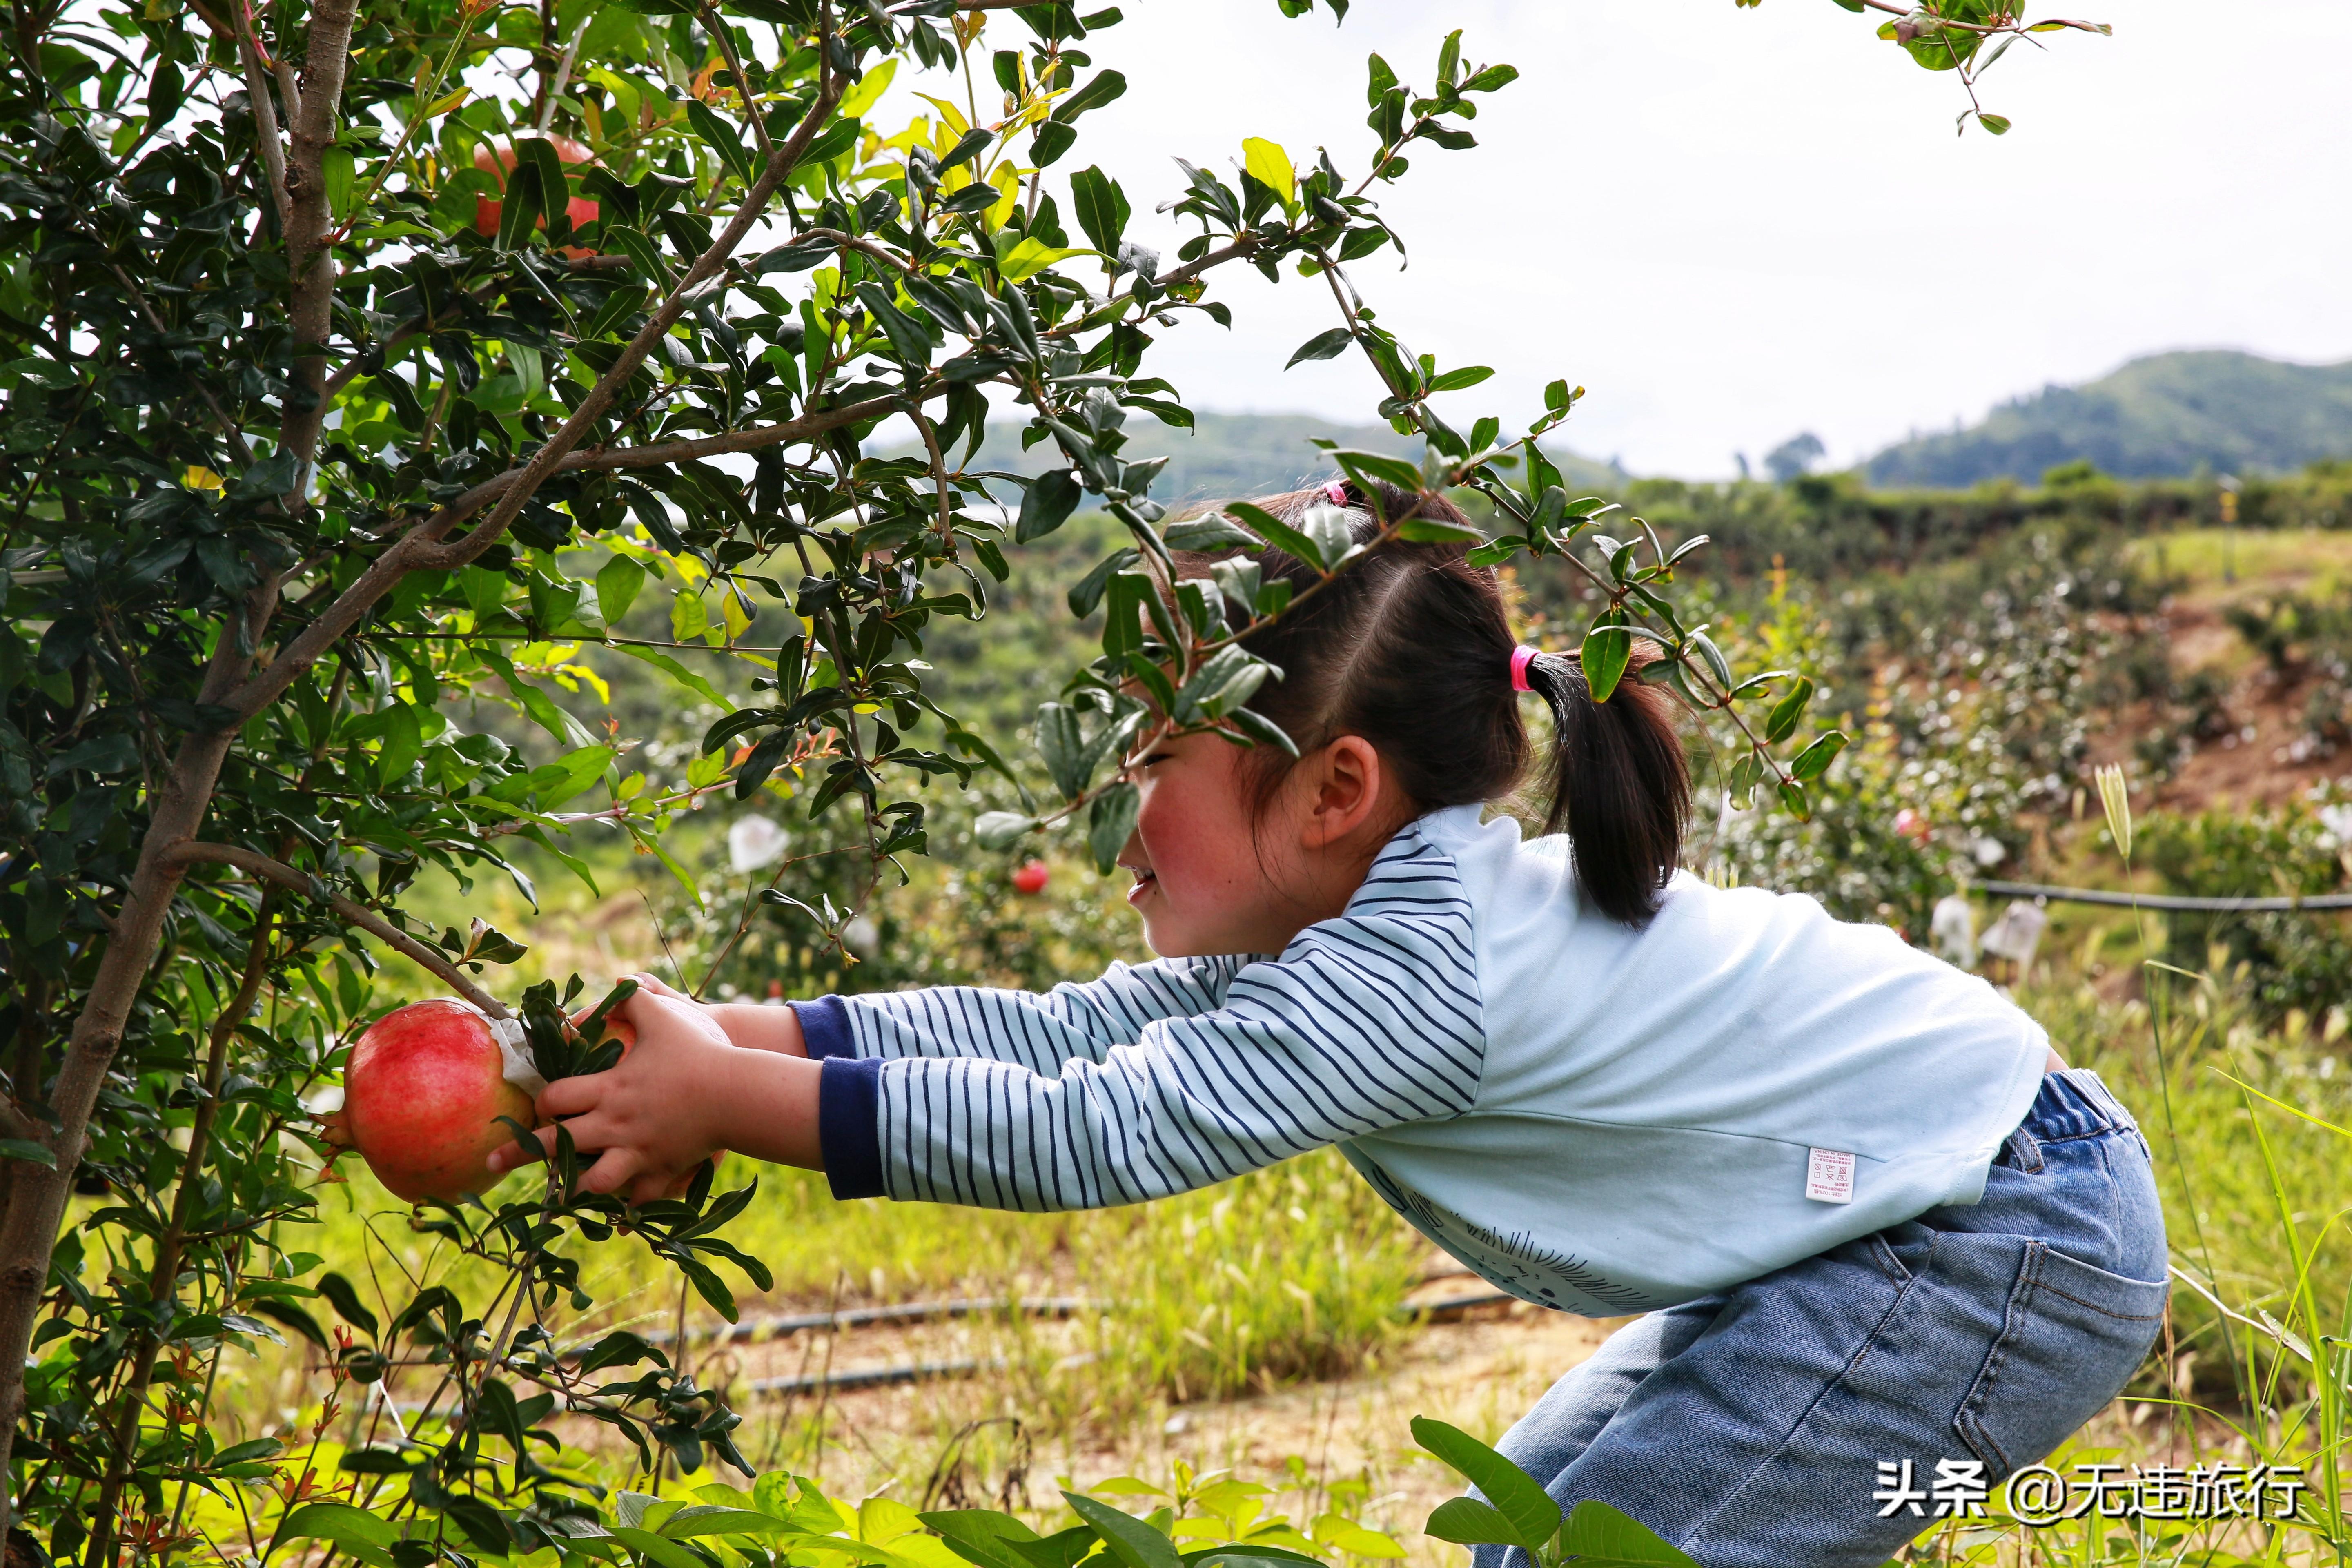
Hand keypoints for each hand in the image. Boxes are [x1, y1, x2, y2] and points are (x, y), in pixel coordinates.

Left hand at [490, 972, 819, 1203]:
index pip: (555, 1099)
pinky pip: (638, 1199)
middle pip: (555, 1144)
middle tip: (493, 1161)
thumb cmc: (698, 1052)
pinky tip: (616, 1211)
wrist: (737, 1092)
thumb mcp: (665, 1016)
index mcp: (609, 1089)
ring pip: (591, 1182)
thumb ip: (636, 997)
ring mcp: (638, 1151)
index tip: (538, 1104)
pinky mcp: (663, 1170)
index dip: (541, 1101)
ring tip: (559, 1193)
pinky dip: (626, 1206)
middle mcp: (615, 1124)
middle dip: (521, 1153)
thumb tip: (618, 978)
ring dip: (573, 1187)